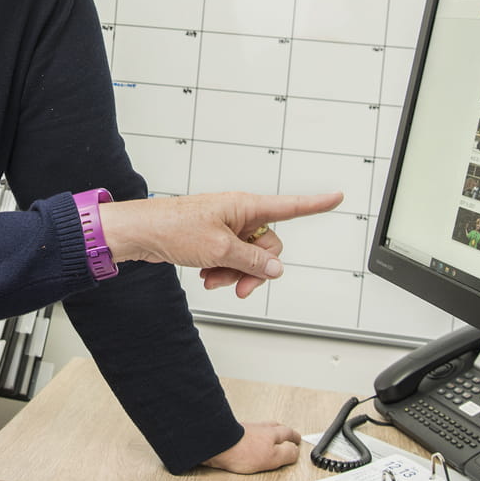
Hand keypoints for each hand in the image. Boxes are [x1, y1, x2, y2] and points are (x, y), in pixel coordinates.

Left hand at [97, 190, 343, 297]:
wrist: (142, 233)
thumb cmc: (173, 227)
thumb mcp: (219, 250)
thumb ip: (252, 261)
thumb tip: (276, 269)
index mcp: (245, 206)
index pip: (290, 205)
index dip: (316, 203)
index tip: (337, 197)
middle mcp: (239, 214)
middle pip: (269, 245)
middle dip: (256, 268)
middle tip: (240, 284)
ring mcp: (227, 228)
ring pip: (250, 257)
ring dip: (236, 273)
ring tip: (213, 278)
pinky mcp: (214, 240)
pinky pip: (232, 260)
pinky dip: (224, 272)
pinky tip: (207, 276)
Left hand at [202, 420, 301, 472]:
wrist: (218, 445)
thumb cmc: (243, 451)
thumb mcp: (272, 457)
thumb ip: (286, 454)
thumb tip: (295, 451)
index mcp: (272, 433)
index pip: (287, 433)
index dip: (294, 437)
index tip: (297, 440)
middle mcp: (259, 428)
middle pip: (275, 426)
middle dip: (282, 431)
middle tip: (286, 435)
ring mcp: (246, 429)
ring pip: (261, 428)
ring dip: (267, 432)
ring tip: (269, 437)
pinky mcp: (233, 433)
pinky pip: (248, 432)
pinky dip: (253, 435)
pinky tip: (249, 440)